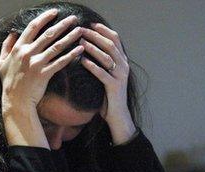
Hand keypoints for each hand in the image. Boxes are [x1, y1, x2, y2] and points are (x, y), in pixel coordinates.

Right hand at [0, 9, 83, 113]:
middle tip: (73, 18)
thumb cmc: (8, 83)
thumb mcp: (1, 63)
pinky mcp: (44, 74)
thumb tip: (11, 34)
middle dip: (62, 24)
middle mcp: (28, 53)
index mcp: (18, 48)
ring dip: (70, 37)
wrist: (15, 101)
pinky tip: (80, 50)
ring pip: (57, 46)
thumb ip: (6, 47)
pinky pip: (60, 62)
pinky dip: (71, 55)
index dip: (44, 18)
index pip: (33, 27)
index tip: (54, 12)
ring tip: (80, 30)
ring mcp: (37, 64)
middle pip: (48, 34)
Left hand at [79, 23, 135, 144]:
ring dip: (93, 48)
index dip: (104, 31)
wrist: (117, 115)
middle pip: (110, 45)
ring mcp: (120, 76)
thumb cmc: (108, 95)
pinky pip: (102, 73)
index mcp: (122, 61)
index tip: (91, 24)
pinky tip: (83, 61)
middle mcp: (123, 66)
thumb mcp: (106, 76)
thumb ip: (102, 64)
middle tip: (82, 30)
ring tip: (81, 42)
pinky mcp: (114, 86)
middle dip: (96, 36)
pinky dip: (92, 66)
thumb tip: (86, 51)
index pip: (115, 40)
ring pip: (107, 57)